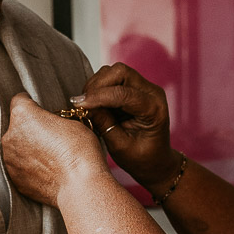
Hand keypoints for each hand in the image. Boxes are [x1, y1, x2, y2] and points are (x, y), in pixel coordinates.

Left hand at [2, 94, 105, 207]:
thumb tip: (50, 124)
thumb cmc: (80, 151)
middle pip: (16, 125)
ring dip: (27, 148)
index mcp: (22, 115)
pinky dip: (29, 167)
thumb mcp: (71, 121)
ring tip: (49, 156)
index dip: (31, 104)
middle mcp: (10, 135)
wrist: (80, 185)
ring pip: (16, 147)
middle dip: (30, 128)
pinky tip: (46, 169)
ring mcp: (10, 159)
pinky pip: (19, 167)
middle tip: (50, 136)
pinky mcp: (15, 178)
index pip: (19, 100)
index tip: (39, 109)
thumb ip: (52, 119)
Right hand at [71, 63, 181, 193]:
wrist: (156, 161)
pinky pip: (113, 78)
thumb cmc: (141, 159)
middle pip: (120, 72)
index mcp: (154, 110)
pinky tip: (93, 103)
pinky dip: (99, 87)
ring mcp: (144, 87)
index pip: (123, 94)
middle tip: (81, 103)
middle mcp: (152, 93)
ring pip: (115, 72)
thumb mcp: (120, 147)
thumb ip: (104, 124)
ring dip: (96, 85)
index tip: (77, 104)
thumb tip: (84, 105)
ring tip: (87, 105)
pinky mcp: (135, 87)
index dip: (98, 96)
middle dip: (97, 85)